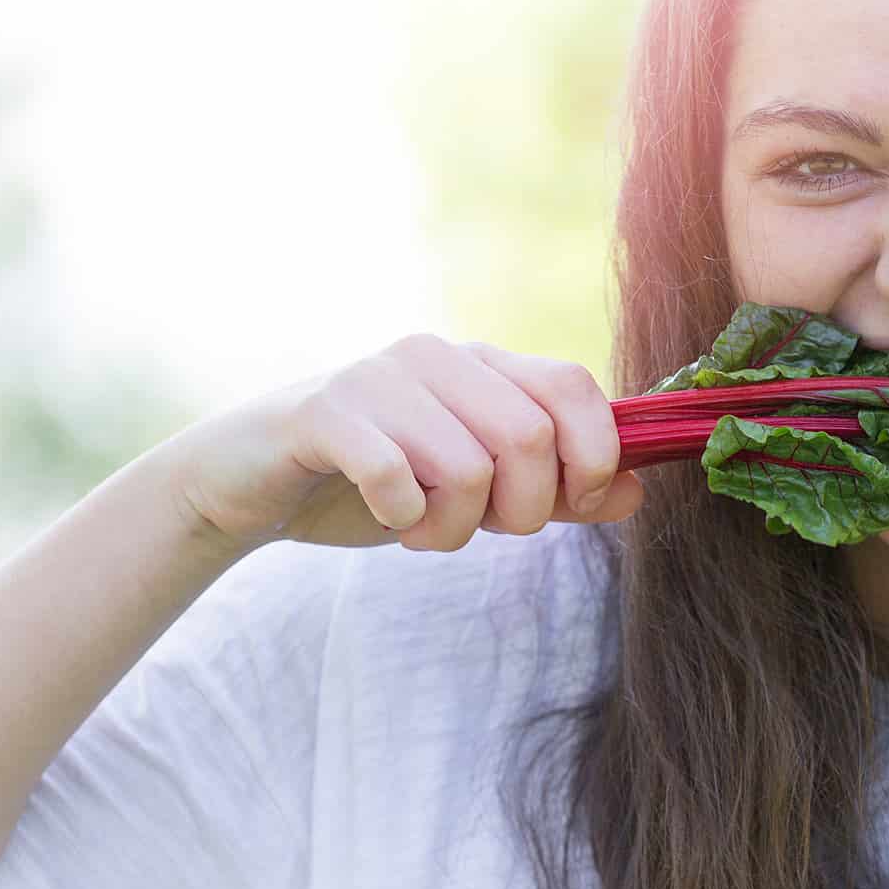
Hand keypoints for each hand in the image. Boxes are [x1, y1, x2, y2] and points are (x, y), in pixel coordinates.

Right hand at [155, 334, 644, 553]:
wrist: (251, 483)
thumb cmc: (376, 483)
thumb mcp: (479, 491)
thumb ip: (557, 490)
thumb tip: (636, 492)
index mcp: (484, 365)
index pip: (574, 388)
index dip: (595, 455)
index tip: (576, 504)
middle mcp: (438, 357)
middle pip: (531, 435)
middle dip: (525, 509)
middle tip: (486, 530)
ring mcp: (379, 377)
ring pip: (468, 464)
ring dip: (455, 527)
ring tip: (426, 531)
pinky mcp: (324, 411)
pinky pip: (394, 472)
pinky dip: (403, 517)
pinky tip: (388, 518)